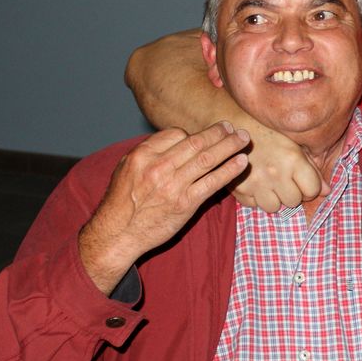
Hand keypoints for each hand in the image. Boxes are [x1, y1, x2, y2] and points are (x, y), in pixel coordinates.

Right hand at [79, 122, 249, 293]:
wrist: (118, 233)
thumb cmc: (122, 200)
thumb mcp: (126, 167)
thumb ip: (150, 152)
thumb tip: (177, 139)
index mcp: (143, 154)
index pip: (177, 134)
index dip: (194, 134)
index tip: (206, 136)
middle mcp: (159, 166)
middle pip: (196, 142)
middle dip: (219, 133)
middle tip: (233, 127)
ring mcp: (174, 185)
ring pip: (208, 159)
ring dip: (229, 146)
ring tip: (244, 139)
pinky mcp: (186, 203)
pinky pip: (213, 182)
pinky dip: (229, 170)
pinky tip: (241, 162)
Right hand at [229, 125, 327, 211]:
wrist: (233, 123)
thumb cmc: (267, 131)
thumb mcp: (293, 144)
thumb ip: (312, 168)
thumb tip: (328, 191)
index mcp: (292, 159)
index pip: (312, 190)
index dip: (310, 187)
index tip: (303, 179)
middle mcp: (275, 173)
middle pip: (294, 201)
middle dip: (293, 193)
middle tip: (285, 179)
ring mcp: (256, 183)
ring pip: (274, 207)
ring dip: (274, 198)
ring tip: (270, 182)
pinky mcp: (238, 188)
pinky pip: (254, 205)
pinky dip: (256, 197)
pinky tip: (255, 183)